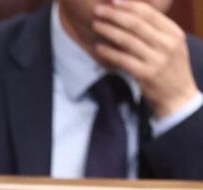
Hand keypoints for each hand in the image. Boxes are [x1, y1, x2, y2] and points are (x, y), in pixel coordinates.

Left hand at [92, 0, 198, 118]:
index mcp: (174, 33)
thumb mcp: (171, 45)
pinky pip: (123, 59)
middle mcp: (167, 44)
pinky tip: (98, 47)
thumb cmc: (170, 68)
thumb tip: (130, 15)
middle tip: (98, 10)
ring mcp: (157, 59)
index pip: (149, 13)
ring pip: (128, 40)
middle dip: (115, 15)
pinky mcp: (146, 74)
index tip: (113, 1)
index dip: (129, 5)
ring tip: (96, 25)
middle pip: (136, 24)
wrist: (178, 96)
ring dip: (109, 30)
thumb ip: (156, 31)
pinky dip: (109, 52)